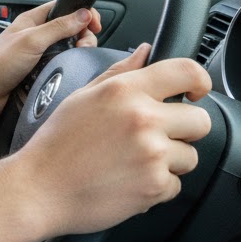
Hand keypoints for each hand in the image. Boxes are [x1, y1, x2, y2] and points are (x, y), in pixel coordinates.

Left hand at [0, 2, 100, 121]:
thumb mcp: (31, 41)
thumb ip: (58, 27)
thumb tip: (83, 14)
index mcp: (32, 21)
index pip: (64, 7)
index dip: (82, 13)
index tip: (95, 25)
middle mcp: (36, 35)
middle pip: (71, 29)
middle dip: (83, 36)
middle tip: (82, 47)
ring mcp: (39, 54)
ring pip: (68, 49)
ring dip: (76, 54)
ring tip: (75, 60)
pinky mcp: (40, 71)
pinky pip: (62, 66)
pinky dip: (68, 68)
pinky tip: (67, 73)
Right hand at [12, 47, 212, 236]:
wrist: (40, 188)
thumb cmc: (56, 144)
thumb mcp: (82, 97)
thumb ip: (119, 73)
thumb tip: (145, 53)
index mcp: (124, 91)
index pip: (187, 72)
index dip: (200, 81)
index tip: (195, 92)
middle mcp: (142, 118)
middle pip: (200, 120)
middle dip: (183, 129)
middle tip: (155, 136)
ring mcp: (152, 154)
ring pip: (190, 156)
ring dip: (169, 161)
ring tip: (132, 161)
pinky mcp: (155, 186)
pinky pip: (175, 184)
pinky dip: (156, 186)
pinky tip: (128, 179)